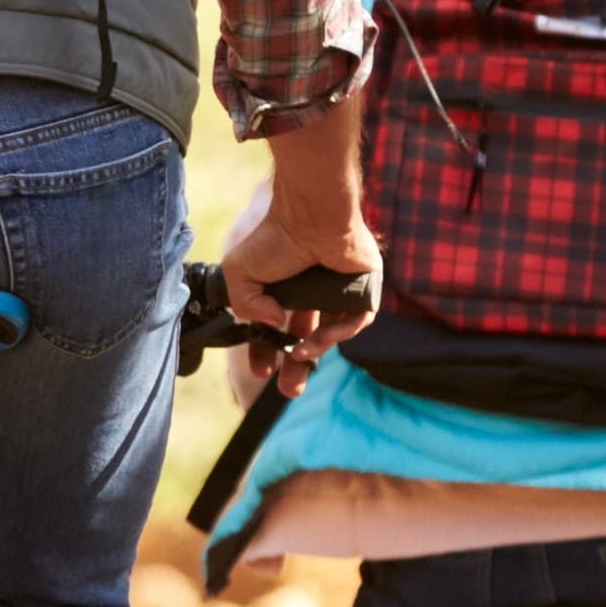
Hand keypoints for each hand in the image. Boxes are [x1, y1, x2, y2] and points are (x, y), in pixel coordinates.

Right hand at [216, 201, 381, 394]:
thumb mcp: (240, 273)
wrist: (309, 216)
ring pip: (332, 333)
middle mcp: (313, 292)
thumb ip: (245, 305)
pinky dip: (338, 334)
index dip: (267, 351)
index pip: (276, 330)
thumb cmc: (274, 238)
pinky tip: (319, 339)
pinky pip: (356, 320)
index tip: (262, 370)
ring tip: (299, 356)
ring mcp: (340, 291)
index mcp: (285, 289)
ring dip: (315, 351)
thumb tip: (272, 325)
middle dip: (297, 368)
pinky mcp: (365, 289)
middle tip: (289, 390)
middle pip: (307, 339)